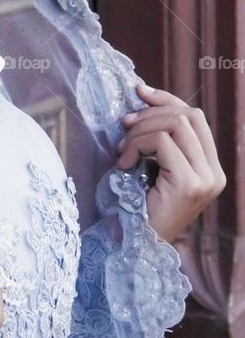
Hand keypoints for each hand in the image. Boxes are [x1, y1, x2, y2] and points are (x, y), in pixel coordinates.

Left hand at [116, 81, 225, 242]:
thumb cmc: (140, 205)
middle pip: (187, 116)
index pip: (195, 117)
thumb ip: (158, 135)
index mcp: (210, 167)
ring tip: (123, 150)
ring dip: (140, 131)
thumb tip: (143, 92)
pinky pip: (161, 142)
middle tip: (124, 126)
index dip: (167, 99)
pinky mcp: (189, 184)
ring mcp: (206, 179)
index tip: (139, 92)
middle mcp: (214, 173)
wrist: (136, 246)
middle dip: (150, 114)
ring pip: (174, 125)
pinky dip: (137, 145)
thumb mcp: (153, 163)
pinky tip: (124, 164)